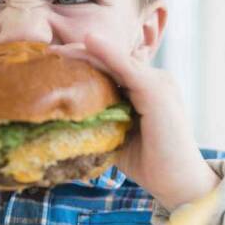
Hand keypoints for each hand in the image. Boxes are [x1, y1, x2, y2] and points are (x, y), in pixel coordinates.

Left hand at [48, 34, 219, 209]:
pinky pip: (127, 67)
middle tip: (46, 54)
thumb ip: (100, 121)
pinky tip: (88, 41)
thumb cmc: (150, 163)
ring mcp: (157, 82)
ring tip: (56, 50)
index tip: (51, 64)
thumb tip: (64, 120)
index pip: (110, 68)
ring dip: (84, 52)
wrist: (178, 183)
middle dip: (77, 55)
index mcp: (145, 89)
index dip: (82, 63)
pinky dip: (107, 53)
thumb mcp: (117, 136)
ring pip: (115, 60)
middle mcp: (154, 79)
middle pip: (110, 60)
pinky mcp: (156, 90)